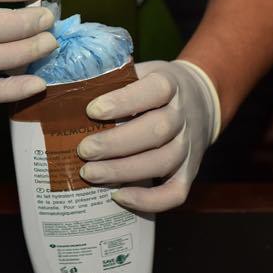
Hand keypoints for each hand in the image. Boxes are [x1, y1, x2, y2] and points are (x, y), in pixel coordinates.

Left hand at [76, 60, 220, 212]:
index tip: (91, 110)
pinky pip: (175, 192)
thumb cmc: (155, 88)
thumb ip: (113, 79)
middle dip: (116, 144)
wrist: (203, 101)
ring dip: (123, 171)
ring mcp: (189, 146)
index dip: (123, 102)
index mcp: (170, 84)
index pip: (153, 91)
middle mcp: (183, 116)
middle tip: (83, 150)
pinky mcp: (190, 171)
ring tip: (89, 173)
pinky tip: (119, 196)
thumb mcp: (141, 71)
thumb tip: (69, 89)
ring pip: (162, 162)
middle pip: (156, 131)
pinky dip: (149, 200)